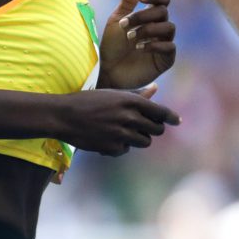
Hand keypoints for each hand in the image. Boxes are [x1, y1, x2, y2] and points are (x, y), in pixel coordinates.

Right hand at [56, 84, 179, 156]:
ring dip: (137, 138)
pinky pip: (126, 150)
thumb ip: (136, 95)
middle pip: (157, 129)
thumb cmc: (87, 102)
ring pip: (145, 142)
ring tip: (122, 132)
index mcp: (130, 101)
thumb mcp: (111, 94)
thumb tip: (155, 88)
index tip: (176, 121)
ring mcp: (121, 134)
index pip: (161, 112)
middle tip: (144, 127)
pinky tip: (106, 138)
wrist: (62, 116)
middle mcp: (129, 117)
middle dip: (153, 129)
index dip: (171, 117)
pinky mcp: (113, 147)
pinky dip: (119, 146)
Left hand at [97, 0, 175, 89]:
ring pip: (168, 27)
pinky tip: (138, 48)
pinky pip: (169, 47)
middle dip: (142, 16)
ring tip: (130, 38)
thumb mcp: (117, 20)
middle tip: (123, 25)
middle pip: (162, 12)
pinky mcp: (166, 59)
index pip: (162, 1)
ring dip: (147, 30)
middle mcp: (159, 28)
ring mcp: (164, 43)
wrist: (107, 71)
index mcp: (149, 17)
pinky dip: (154, 45)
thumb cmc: (111, 46)